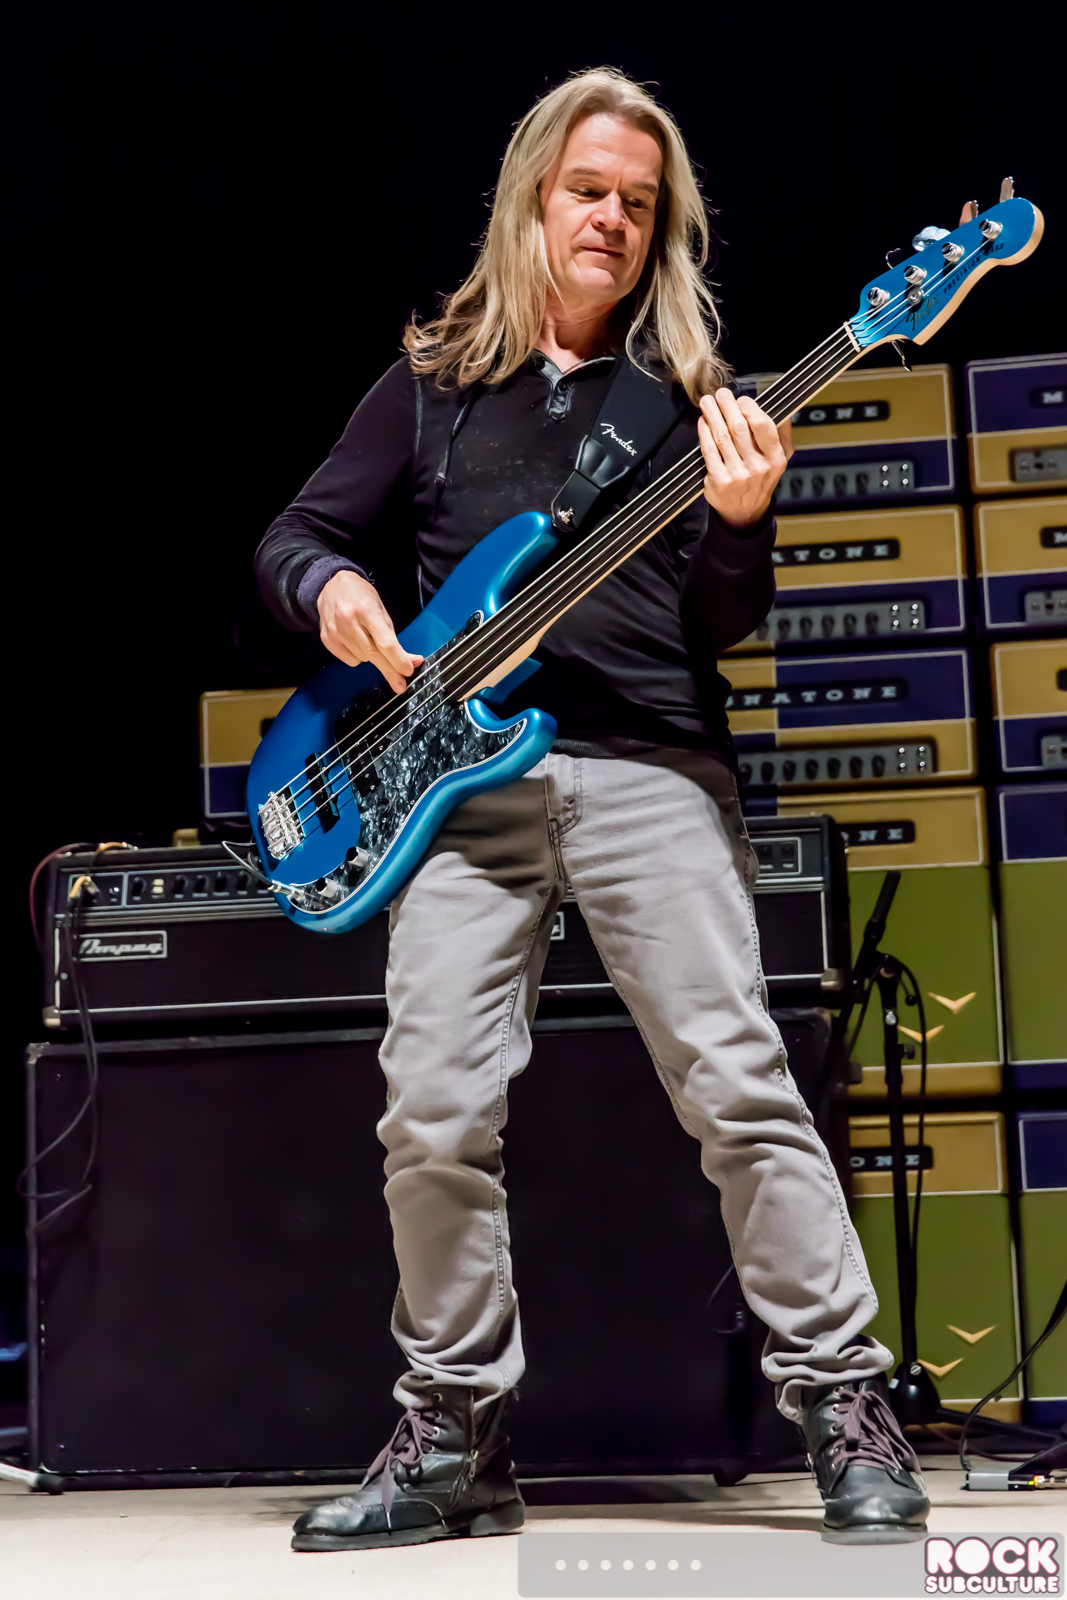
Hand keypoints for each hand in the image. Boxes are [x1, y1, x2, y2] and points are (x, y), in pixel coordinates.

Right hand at [316, 570, 422, 693]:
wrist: (332, 586)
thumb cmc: (361, 597)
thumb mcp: (381, 612)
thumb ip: (394, 638)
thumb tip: (412, 661)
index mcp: (366, 610)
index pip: (385, 642)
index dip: (397, 659)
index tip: (407, 671)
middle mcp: (348, 621)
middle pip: (373, 654)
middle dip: (389, 670)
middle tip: (401, 685)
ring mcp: (335, 631)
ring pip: (362, 659)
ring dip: (371, 655)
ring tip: (366, 637)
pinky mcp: (326, 639)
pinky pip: (350, 660)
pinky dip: (357, 656)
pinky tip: (354, 641)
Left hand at [698, 388, 791, 529]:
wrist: (745, 512)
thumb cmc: (761, 479)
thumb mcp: (780, 459)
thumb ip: (783, 435)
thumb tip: (782, 411)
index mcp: (775, 458)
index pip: (762, 426)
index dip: (750, 408)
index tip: (741, 400)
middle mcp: (757, 467)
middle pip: (739, 428)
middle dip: (727, 406)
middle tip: (720, 394)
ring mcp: (737, 474)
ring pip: (722, 437)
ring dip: (713, 415)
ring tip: (707, 402)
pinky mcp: (719, 480)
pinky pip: (709, 450)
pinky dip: (704, 433)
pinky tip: (703, 422)